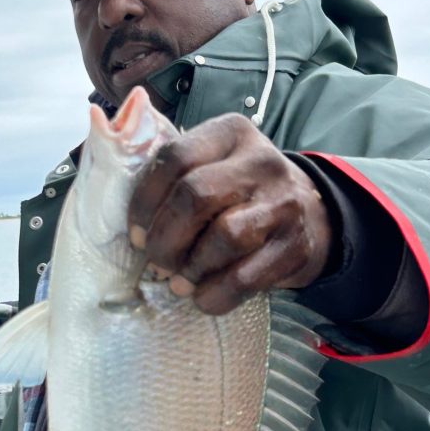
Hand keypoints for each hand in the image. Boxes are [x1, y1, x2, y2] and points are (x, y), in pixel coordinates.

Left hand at [128, 114, 332, 314]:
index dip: (145, 201)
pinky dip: (216, 294)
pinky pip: (247, 276)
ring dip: (191, 268)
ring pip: (225, 236)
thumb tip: (117, 182)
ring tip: (179, 282)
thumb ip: (174, 171)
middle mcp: (261, 161)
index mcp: (230, 133)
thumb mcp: (214, 165)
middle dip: (166, 239)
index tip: (137, 234)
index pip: (174, 158)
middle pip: (196, 197)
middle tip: (157, 262)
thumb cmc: (242, 195)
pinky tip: (203, 297)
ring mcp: (284, 202)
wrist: (312, 217)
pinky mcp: (296, 245)